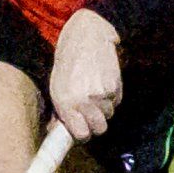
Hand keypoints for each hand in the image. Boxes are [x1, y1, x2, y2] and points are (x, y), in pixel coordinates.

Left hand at [50, 8, 122, 140]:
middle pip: (100, 129)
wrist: (86, 38)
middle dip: (96, 124)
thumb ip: (60, 111)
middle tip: (90, 114)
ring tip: (95, 91)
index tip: (82, 129)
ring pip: (109, 114)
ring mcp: (102, 94)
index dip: (83, 133)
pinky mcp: (115, 86)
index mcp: (65, 102)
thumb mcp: (57, 87)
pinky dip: (111, 97)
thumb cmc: (67, 63)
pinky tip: (103, 82)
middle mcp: (84, 100)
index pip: (81, 134)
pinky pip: (116, 101)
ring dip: (104, 108)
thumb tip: (58, 131)